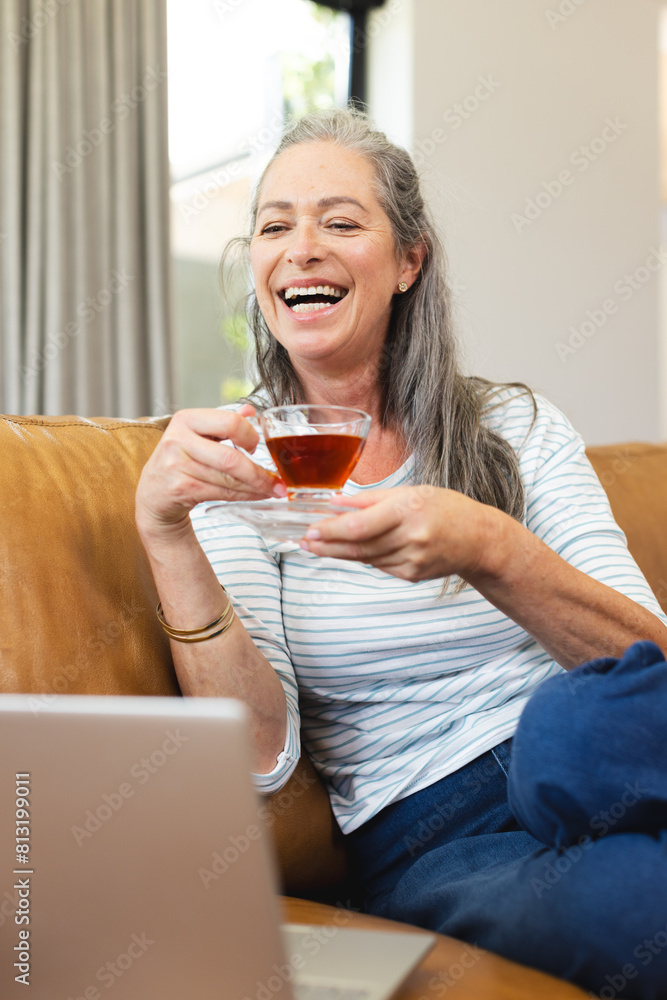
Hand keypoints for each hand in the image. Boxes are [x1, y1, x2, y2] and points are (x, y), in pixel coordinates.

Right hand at [136, 405, 285, 537]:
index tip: (257, 446)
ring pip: (228, 480)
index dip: (250, 435)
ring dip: (255, 488)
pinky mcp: (179, 488)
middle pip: (231, 458)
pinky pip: (221, 493)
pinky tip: (255, 495)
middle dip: (259, 473)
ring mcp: (176, 465)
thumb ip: (223, 422)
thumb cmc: (181, 459)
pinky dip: (243, 496)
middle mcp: (178, 439)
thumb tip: (251, 410)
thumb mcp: (198, 435)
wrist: (154, 492)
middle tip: (279, 482)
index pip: (230, 422)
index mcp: (186, 419)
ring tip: (272, 490)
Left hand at [299, 485, 498, 582]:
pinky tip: (351, 549)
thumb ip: (370, 499)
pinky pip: (378, 565)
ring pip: (364, 558)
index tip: (311, 529)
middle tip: (305, 541)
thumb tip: (336, 503)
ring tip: (317, 546)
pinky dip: (364, 556)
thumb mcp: (410, 492)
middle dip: (327, 544)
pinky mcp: (411, 575)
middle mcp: (410, 537)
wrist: (479, 540)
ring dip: (338, 552)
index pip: (360, 526)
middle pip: (358, 546)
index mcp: (409, 510)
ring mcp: (412, 560)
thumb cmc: (446, 509)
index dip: (331, 530)